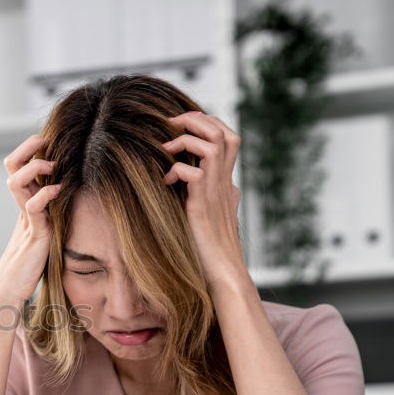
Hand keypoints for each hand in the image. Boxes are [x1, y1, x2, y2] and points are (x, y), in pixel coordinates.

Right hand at [0, 134, 60, 310]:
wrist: (11, 291)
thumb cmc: (31, 265)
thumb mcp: (46, 232)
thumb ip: (53, 215)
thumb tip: (78, 200)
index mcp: (25, 203)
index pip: (17, 166)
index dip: (28, 149)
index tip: (46, 141)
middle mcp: (22, 206)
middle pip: (11, 165)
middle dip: (27, 148)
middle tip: (45, 141)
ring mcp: (25, 219)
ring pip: (16, 181)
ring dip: (35, 167)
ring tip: (52, 166)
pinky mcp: (33, 235)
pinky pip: (33, 207)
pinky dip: (45, 194)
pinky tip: (58, 190)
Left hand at [161, 111, 249, 289]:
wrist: (221, 274)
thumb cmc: (208, 248)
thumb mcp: (205, 214)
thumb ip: (201, 195)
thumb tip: (186, 179)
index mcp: (226, 182)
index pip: (228, 137)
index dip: (207, 123)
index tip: (180, 126)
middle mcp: (225, 182)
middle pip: (223, 132)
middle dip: (195, 120)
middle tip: (170, 125)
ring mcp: (217, 192)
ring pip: (213, 145)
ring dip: (185, 140)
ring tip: (166, 150)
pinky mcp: (204, 206)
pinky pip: (195, 173)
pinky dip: (177, 171)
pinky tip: (166, 182)